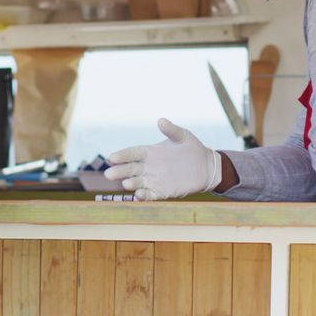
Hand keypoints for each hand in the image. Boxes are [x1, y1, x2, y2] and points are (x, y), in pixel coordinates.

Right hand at [103, 118, 220, 200]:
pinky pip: (150, 194)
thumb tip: (160, 120)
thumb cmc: (192, 148)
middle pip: (130, 169)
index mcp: (150, 152)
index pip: (132, 153)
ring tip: (126, 183)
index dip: (122, 155)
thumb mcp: (183, 136)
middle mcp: (148, 166)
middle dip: (119, 171)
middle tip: (109, 173)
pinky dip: (143, 195)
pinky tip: (139, 194)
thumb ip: (171, 130)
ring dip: (131, 183)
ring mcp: (154, 180)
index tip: (112, 157)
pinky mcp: (162, 191)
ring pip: (137, 182)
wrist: (206, 167)